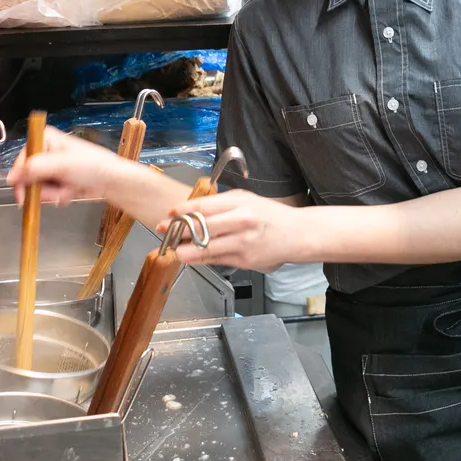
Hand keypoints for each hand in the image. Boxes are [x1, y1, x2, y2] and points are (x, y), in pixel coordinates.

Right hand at [8, 127, 135, 206]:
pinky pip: (48, 194)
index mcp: (45, 139)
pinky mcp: (58, 180)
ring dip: (53, 194)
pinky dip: (59, 196)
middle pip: (28, 177)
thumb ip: (36, 168)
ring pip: (38, 188)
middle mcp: (45, 151)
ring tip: (69, 189)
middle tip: (57, 193)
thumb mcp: (62, 165)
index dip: (21, 178)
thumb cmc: (93, 166)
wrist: (112, 181)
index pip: (22, 159)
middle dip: (43, 189)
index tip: (23, 195)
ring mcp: (51, 167)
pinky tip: (71, 192)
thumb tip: (12, 176)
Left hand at [159, 188, 303, 272]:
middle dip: (178, 230)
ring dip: (184, 249)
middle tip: (164, 231)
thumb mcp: (246, 200)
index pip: (204, 206)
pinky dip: (199, 259)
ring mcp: (242, 242)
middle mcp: (240, 221)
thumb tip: (191, 211)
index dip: (182, 211)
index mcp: (240, 202)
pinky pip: (215, 260)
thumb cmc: (270, 215)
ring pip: (205, 247)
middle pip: (201, 227)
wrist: (297, 234)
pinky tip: (189, 256)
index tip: (169, 214)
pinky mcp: (243, 260)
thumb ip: (221, 204)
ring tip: (173, 248)